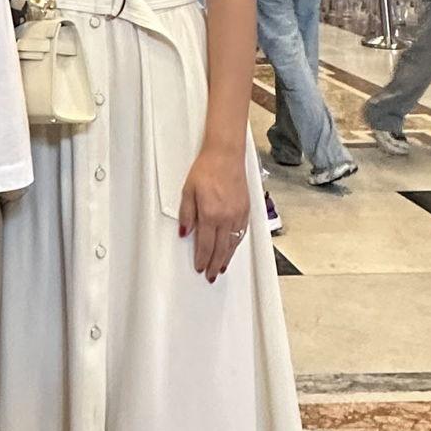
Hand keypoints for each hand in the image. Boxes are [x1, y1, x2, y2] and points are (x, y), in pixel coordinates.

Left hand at [179, 142, 250, 281]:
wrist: (225, 155)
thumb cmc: (206, 169)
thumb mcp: (188, 190)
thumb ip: (186, 214)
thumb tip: (184, 233)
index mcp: (210, 214)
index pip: (205, 244)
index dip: (202, 259)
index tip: (199, 267)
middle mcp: (226, 217)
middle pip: (221, 248)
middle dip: (215, 264)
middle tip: (211, 275)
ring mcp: (238, 214)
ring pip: (233, 243)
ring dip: (227, 258)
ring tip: (221, 267)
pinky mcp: (246, 210)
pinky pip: (241, 233)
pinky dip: (236, 244)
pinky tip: (232, 248)